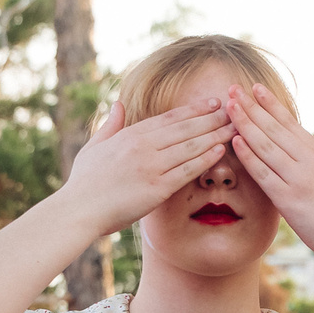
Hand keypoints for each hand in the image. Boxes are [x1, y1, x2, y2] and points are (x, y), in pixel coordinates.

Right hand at [57, 99, 236, 234]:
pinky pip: (186, 170)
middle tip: (234, 109)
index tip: (212, 102)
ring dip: (214, 134)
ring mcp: (151, 166)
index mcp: (130, 134)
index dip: (193, 109)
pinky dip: (205, 158)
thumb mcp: (94, 146)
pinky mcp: (157, 188)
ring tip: (234, 127)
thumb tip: (118, 104)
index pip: (169, 118)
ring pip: (190, 145)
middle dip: (212, 117)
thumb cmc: (83, 182)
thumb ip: (110, 125)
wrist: (78, 210)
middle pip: (185, 127)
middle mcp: (143, 146)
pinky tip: (220, 150)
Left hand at [223, 84, 313, 254]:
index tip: (255, 88)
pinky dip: (248, 156)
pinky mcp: (288, 200)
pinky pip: (263, 173)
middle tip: (232, 88)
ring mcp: (297, 180)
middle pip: (273, 128)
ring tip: (228, 107)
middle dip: (251, 107)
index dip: (271, 104)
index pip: (290, 123)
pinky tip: (234, 140)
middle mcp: (308, 162)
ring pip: (265, 146)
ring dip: (244, 124)